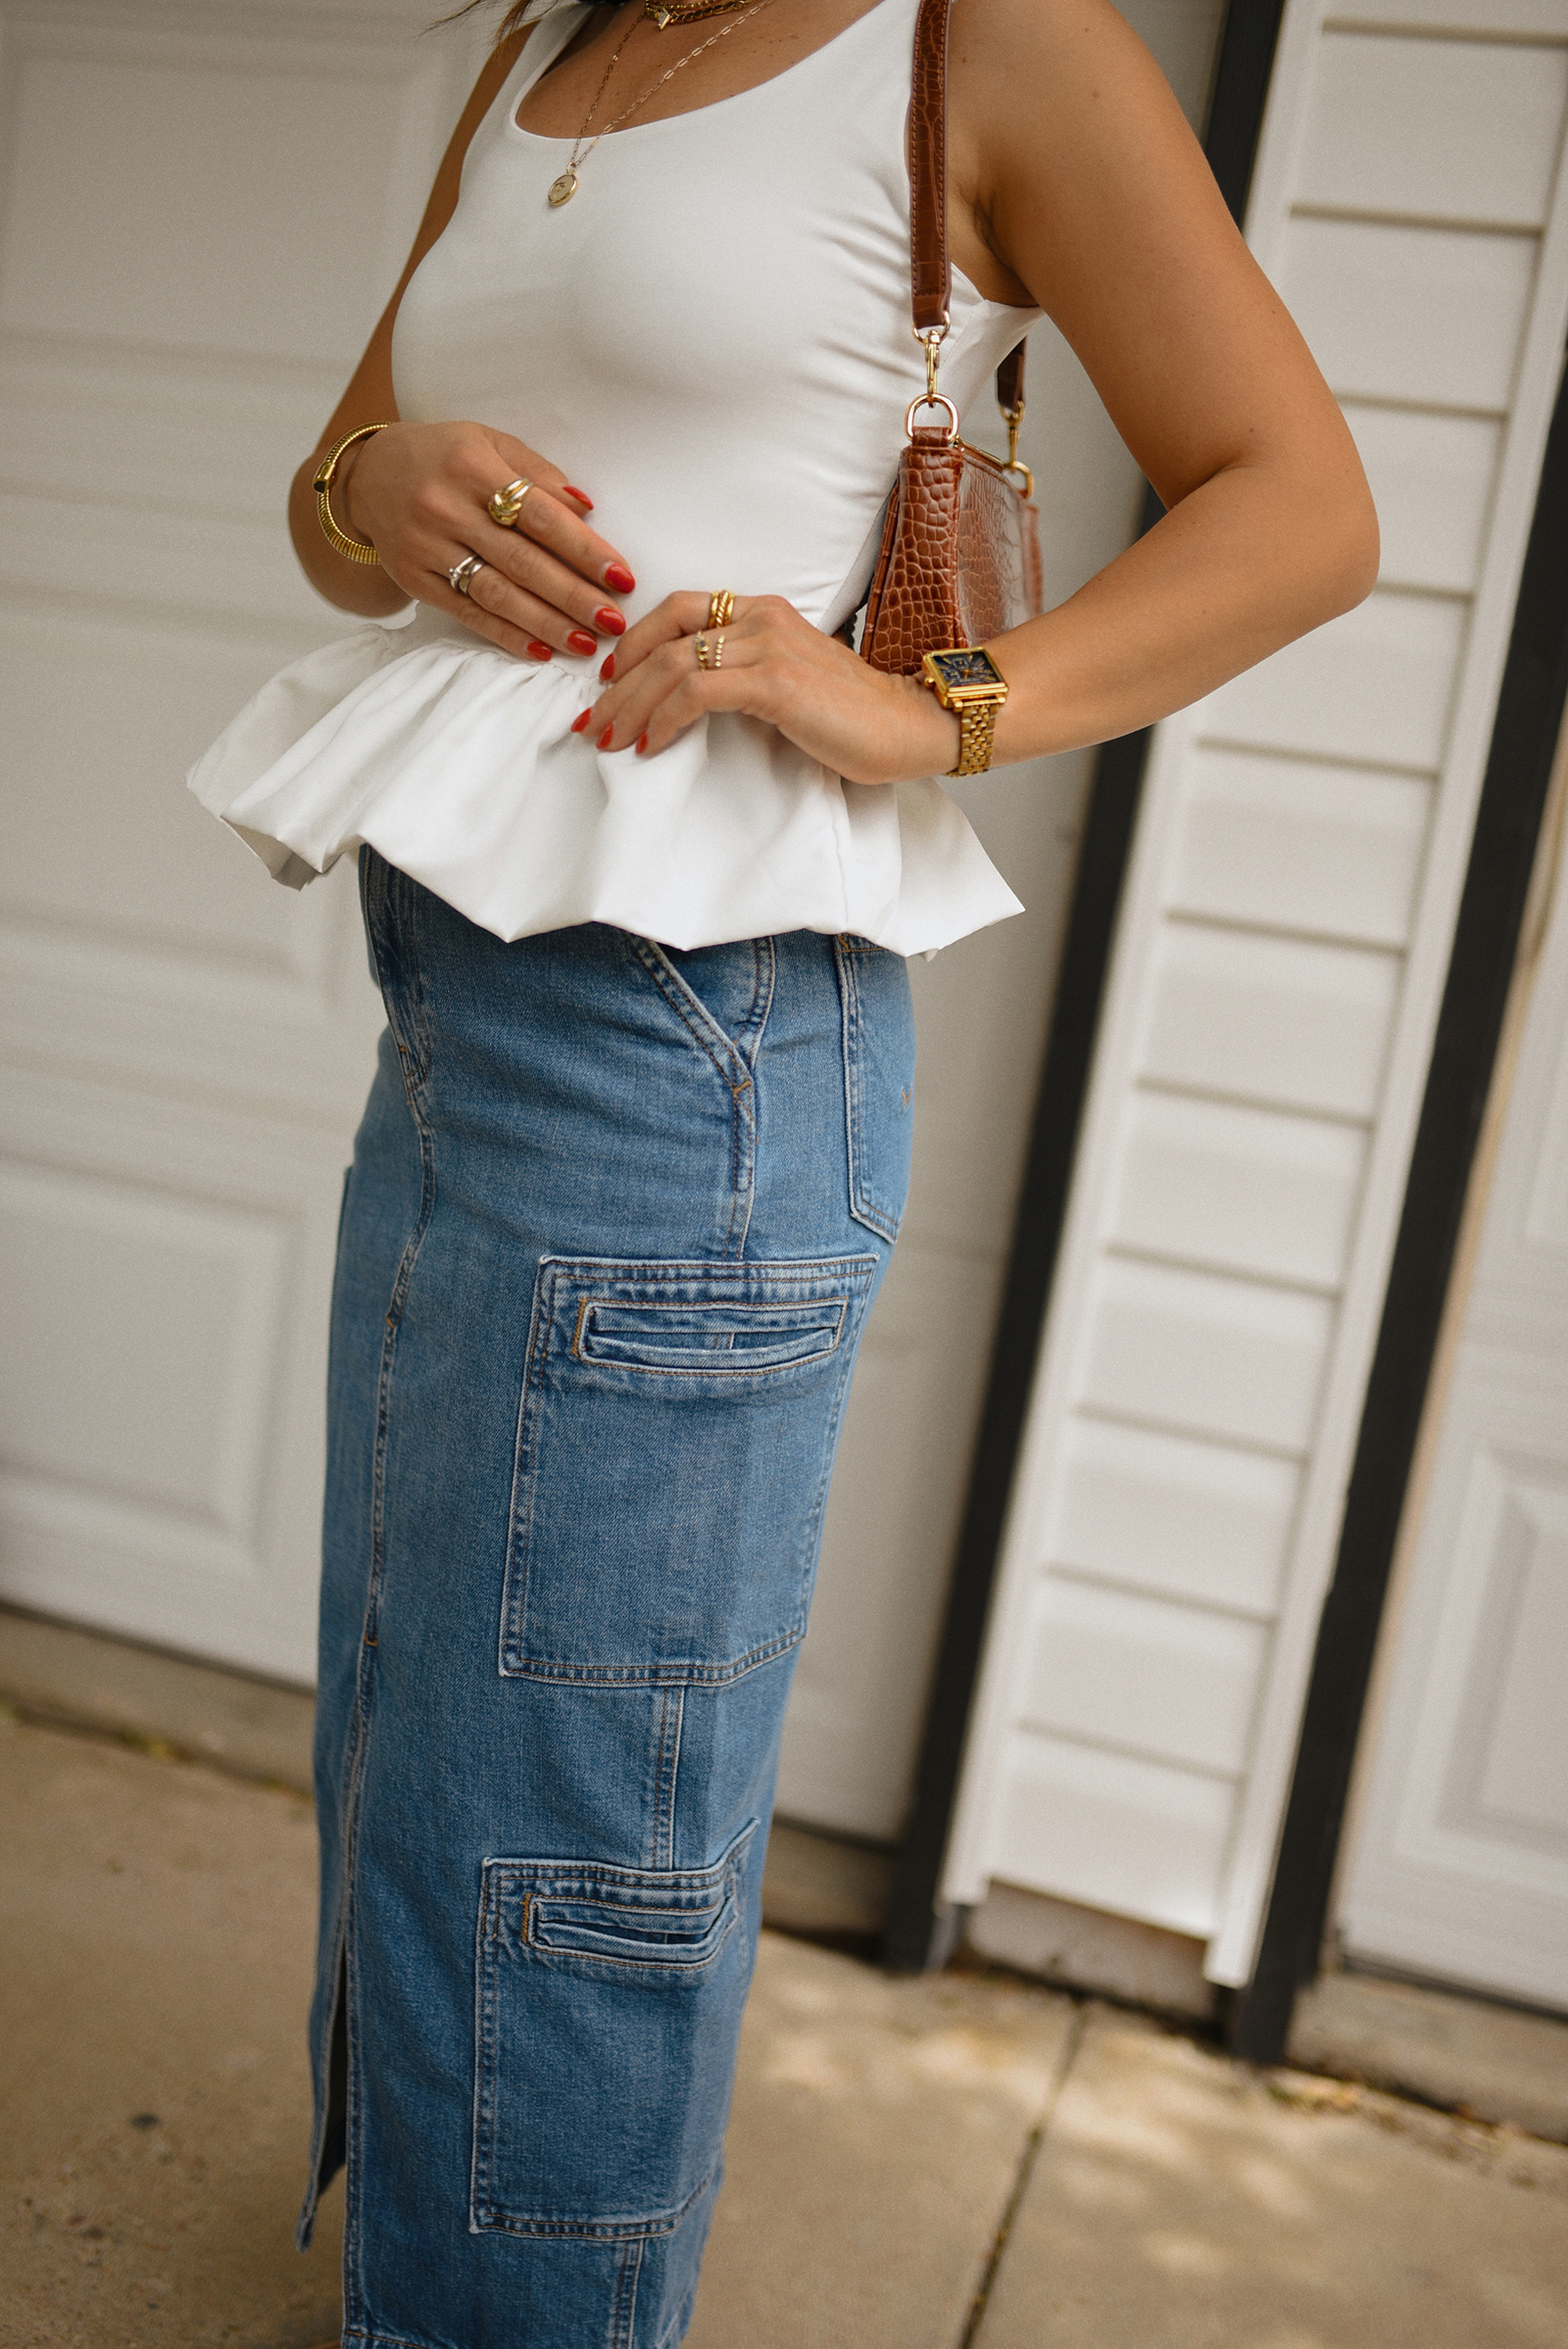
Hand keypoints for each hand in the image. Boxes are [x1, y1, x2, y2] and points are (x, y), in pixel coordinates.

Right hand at [340, 421, 638, 661]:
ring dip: (546, 623)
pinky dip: (505, 635)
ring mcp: (426, 547)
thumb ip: (538, 473)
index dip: (583, 549)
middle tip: (614, 620)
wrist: (367, 475)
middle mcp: (446, 508)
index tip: (620, 577)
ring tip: (585, 642)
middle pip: (522, 561)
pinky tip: (540, 650)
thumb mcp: (488, 443)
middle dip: (574, 595)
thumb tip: (586, 509)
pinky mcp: (414, 579)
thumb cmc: (443, 456)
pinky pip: (467, 613)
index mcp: (472, 467)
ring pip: (497, 593)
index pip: (539, 515)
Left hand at [579, 594, 960, 784]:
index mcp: (762, 611)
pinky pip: (697, 693)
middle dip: (617, 682)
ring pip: (671, 663)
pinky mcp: (775, 683)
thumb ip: (744, 675)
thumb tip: (688, 700)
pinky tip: (651, 744)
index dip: (634, 643)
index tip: (609, 682)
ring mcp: (768, 646)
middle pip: (663, 635)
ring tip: (610, 738)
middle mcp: (761, 618)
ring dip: (630, 704)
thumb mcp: (788, 682)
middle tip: (593, 720)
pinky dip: (664, 719)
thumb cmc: (852, 717)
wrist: (908, 727)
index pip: (677, 609)